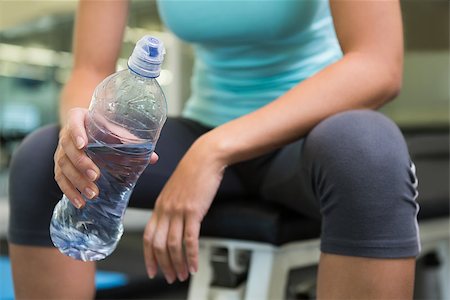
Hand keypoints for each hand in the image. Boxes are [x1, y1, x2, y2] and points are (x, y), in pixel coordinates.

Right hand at [54, 108, 157, 207]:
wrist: (88, 131)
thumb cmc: (104, 130)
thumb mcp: (115, 131)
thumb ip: (132, 142)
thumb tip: (153, 158)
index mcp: (78, 118)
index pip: (74, 122)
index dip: (77, 133)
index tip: (84, 144)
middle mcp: (66, 135)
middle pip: (68, 149)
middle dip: (81, 164)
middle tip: (95, 176)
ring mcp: (60, 152)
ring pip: (63, 166)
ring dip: (77, 182)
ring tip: (92, 194)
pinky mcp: (60, 167)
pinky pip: (60, 180)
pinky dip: (70, 192)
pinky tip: (80, 202)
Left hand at [143, 136, 225, 282]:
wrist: (205, 157)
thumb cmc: (193, 171)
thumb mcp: (176, 189)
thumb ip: (172, 206)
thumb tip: (174, 222)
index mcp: (160, 205)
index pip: (148, 236)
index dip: (148, 256)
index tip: (152, 270)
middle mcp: (165, 209)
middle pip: (158, 244)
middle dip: (163, 265)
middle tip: (170, 277)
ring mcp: (178, 210)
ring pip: (173, 245)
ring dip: (177, 264)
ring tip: (182, 275)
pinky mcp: (193, 211)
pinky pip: (190, 239)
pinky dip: (191, 256)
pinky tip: (194, 265)